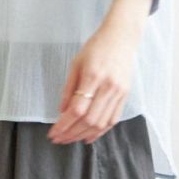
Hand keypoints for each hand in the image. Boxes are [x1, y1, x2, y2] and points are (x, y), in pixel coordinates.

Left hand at [48, 18, 143, 145]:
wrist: (121, 38)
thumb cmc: (96, 48)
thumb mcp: (76, 63)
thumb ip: (68, 88)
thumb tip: (61, 112)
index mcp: (93, 76)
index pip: (77, 109)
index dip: (64, 124)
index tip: (53, 133)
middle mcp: (108, 87)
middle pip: (89, 120)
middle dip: (71, 133)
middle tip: (59, 139)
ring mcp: (119, 93)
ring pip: (101, 123)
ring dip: (84, 135)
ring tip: (70, 140)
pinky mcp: (125, 96)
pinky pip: (113, 120)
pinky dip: (100, 132)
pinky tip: (88, 137)